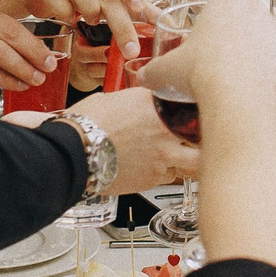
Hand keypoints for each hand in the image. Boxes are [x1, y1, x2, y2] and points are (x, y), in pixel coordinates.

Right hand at [65, 87, 198, 194]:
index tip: (188, 109)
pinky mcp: (155, 177)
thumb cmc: (85, 124)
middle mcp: (165, 127)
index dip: (188, 106)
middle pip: (201, 130)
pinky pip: (172, 176)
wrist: (73, 152)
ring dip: (193, 158)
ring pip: (196, 159)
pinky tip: (157, 169)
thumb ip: (134, 101)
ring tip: (190, 157)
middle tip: (201, 134)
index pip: (186, 100)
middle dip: (202, 133)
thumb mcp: (111, 99)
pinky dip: (168, 173)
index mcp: (154, 102)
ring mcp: (164, 154)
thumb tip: (138, 103)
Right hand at [143, 0, 275, 107]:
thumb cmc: (200, 71)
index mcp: (227, 1)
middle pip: (255, 13)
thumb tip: (141, 77)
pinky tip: (259, 84)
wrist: (232, 94)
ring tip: (244, 73)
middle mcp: (256, 9)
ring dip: (262, 50)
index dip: (234, 1)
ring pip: (271, 36)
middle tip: (230, 53)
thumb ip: (155, 70)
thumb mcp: (169, 68)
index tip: (226, 18)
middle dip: (246, 29)